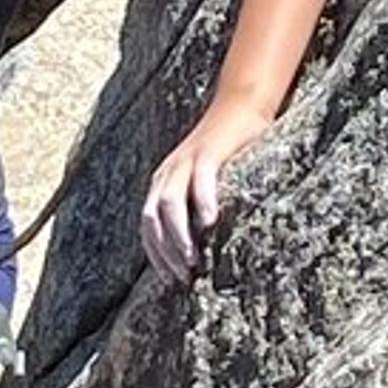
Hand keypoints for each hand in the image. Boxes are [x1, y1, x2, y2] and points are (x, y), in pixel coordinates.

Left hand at [140, 95, 273, 283]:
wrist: (240, 106)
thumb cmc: (227, 151)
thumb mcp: (204, 182)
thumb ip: (199, 208)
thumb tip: (203, 249)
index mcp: (163, 183)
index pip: (147, 226)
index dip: (156, 255)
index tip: (171, 281)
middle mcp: (168, 173)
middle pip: (152, 218)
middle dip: (165, 252)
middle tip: (183, 277)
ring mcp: (185, 161)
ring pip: (170, 202)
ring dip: (179, 235)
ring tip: (194, 259)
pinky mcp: (208, 151)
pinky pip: (200, 178)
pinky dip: (203, 201)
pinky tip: (212, 222)